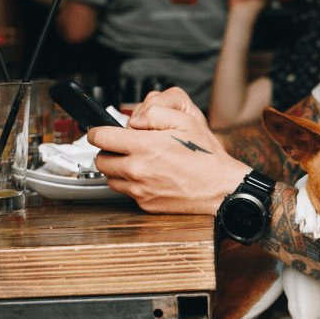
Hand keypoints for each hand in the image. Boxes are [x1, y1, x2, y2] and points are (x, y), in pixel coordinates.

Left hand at [87, 87, 250, 213]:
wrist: (220, 188)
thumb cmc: (206, 157)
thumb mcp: (185, 121)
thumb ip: (154, 113)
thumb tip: (132, 119)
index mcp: (143, 147)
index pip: (99, 137)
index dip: (99, 131)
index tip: (103, 132)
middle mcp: (137, 170)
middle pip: (100, 160)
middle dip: (108, 151)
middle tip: (122, 148)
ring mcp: (140, 190)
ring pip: (110, 179)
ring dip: (118, 169)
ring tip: (136, 163)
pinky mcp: (146, 204)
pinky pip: (127, 193)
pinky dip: (133, 185)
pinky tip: (149, 178)